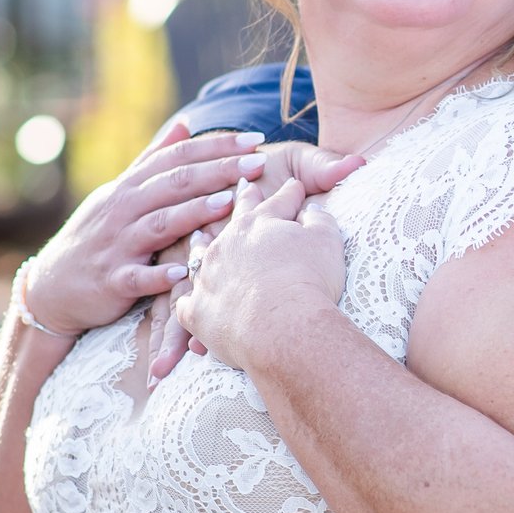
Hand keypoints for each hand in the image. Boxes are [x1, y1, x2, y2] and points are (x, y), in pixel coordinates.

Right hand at [20, 115, 275, 336]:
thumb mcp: (120, 193)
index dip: (216, 146)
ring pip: (158, 224)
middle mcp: (123, 210)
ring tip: (228, 203)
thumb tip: (184, 124)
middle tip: (258, 163)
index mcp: (130, 187)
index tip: (255, 139)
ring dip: (193, 213)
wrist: (52, 287)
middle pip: (175, 184)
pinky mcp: (111, 281)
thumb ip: (153, 160)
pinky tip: (181, 271)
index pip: (177, 157)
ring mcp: (116, 245)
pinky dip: (157, 275)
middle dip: (219, 171)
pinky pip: (136, 277)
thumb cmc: (97, 237)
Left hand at [175, 174, 347, 373]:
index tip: (293, 185)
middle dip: (243, 200)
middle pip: (236, 218)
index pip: (279, 201)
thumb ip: (320, 220)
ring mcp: (207, 276)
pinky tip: (190, 302)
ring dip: (200, 245)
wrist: (280, 328)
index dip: (289, 192)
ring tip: (199, 237)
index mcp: (259, 223)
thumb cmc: (308, 280)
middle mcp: (226, 243)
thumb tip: (313, 210)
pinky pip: (187, 304)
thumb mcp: (326, 241)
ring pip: (199, 255)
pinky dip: (190, 302)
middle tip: (244, 187)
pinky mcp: (197, 311)